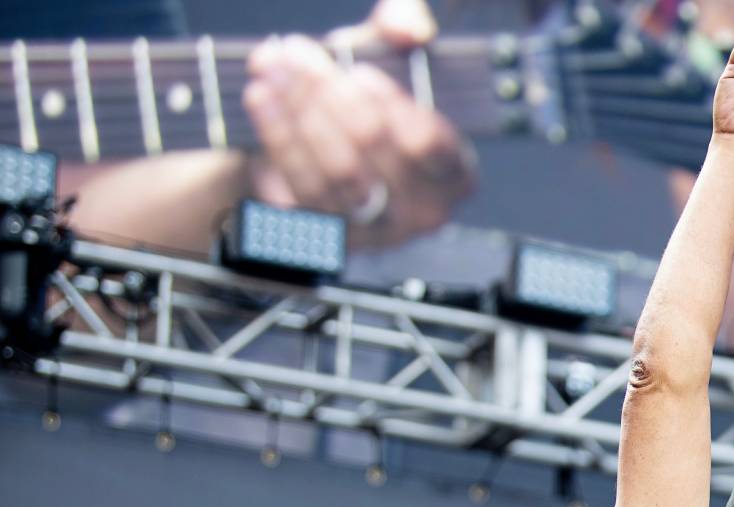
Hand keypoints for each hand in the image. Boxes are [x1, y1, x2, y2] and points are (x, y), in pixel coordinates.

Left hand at [242, 0, 475, 248]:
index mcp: (455, 171)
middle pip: (374, 149)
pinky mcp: (333, 239)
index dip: (391, 105)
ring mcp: (379, 232)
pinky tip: (262, 100)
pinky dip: (278, 140)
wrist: (315, 149)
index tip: (358, 71)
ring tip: (272, 72)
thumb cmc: (361, 102)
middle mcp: (425, 211)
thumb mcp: (385, 53)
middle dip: (330, 93)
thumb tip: (407, 29)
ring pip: (336, 172)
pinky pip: (303, 191)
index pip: (430, 144)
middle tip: (299, 54)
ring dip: (298, 114)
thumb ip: (404, 23)